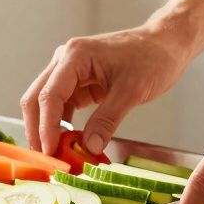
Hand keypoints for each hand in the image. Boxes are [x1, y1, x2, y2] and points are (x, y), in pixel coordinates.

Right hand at [22, 26, 185, 155]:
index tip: (51, 152)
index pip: (49, 95)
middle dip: (37, 130)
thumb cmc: (152, 58)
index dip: (46, 127)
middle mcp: (65, 61)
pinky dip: (63, 127)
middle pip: (36, 98)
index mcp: (75, 56)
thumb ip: (107, 120)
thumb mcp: (131, 91)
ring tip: (57, 156)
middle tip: (46, 159)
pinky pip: (62, 107)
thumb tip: (88, 149)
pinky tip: (69, 145)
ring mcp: (69, 72)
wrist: (166, 45)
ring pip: (45, 104)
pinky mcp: (78, 83)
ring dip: (48, 130)